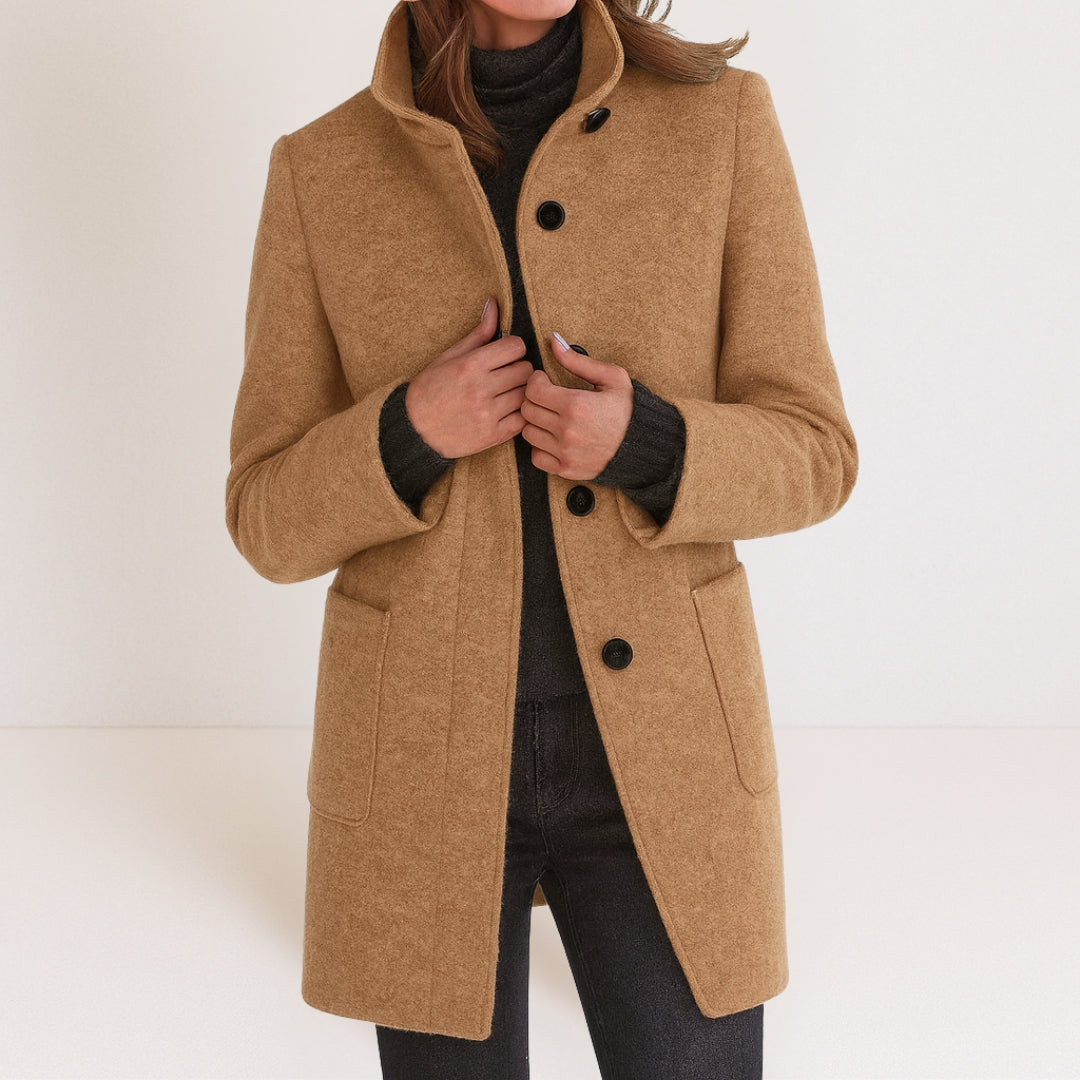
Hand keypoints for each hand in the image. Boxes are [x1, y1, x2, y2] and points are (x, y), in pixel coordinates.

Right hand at [405, 297, 530, 457]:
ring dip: (519, 392)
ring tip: (505, 393)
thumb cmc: (430, 390)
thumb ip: (478, 334)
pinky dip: (518, 414)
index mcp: (470, 365)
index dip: (512, 349)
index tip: (504, 355)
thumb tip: (494, 304)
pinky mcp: (494, 435)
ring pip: (527, 394)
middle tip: (505, 375)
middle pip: (525, 370)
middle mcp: (481, 389)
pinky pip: (523, 419)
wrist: (415, 432)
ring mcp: (489, 414)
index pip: (516, 347)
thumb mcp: (448, 358)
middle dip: (518, 369)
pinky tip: (505, 411)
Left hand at [519, 332, 632, 479]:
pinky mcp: (565, 469)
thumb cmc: (629, 410)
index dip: (536, 381)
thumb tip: (554, 341)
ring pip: (528, 433)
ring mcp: (565, 453)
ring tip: (551, 418)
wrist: (644, 446)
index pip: (533, 390)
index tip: (544, 381)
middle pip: (527, 410)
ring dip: (536, 423)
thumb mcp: (611, 378)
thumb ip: (578, 360)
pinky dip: (541, 446)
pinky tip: (554, 438)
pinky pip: (536, 456)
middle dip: (534, 400)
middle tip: (548, 398)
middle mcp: (567, 430)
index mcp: (576, 404)